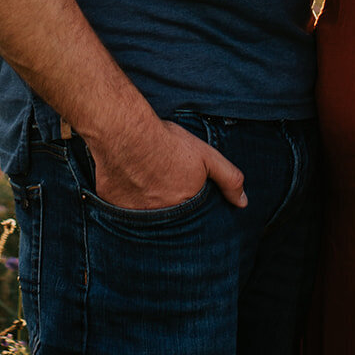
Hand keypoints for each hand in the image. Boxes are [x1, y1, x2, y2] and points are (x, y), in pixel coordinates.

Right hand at [88, 117, 246, 210]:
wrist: (127, 134)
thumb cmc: (167, 144)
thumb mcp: (206, 156)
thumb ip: (228, 179)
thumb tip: (243, 203)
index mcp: (182, 209)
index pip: (190, 221)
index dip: (186, 206)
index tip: (182, 195)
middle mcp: (158, 219)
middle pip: (166, 220)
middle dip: (166, 207)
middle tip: (162, 186)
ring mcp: (133, 216)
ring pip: (143, 217)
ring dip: (145, 205)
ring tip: (145, 184)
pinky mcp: (111, 207)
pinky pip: (120, 210)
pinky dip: (124, 200)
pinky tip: (125, 182)